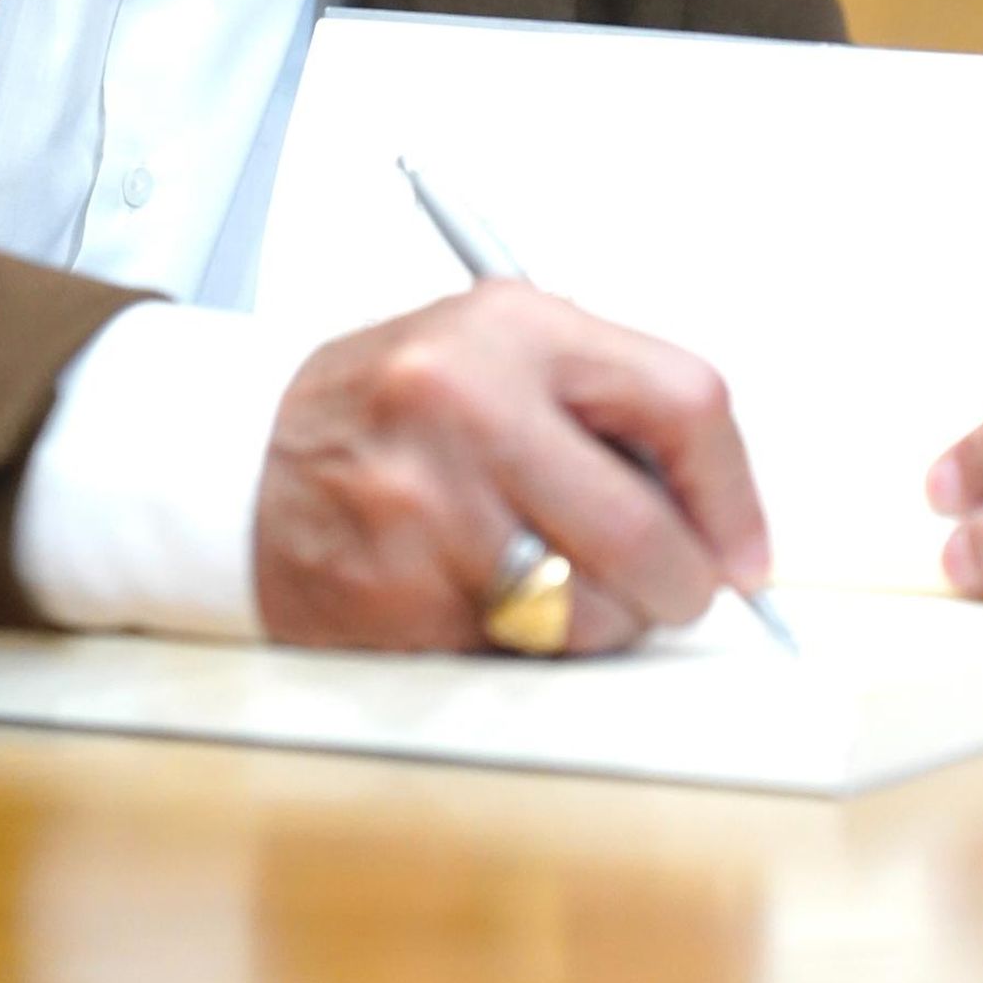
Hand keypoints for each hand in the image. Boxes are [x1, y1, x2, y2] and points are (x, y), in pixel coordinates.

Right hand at [254, 279, 769, 653]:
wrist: (238, 458)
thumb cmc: (390, 408)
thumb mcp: (498, 351)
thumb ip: (609, 408)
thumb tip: (722, 518)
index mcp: (514, 329)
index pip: (685, 401)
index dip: (733, 493)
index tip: (744, 551)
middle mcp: (470, 405)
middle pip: (647, 531)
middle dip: (680, 585)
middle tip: (673, 592)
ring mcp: (426, 505)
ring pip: (588, 610)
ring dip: (597, 622)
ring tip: (547, 580)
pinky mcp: (394, 593)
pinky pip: (514, 653)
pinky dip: (519, 646)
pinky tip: (475, 598)